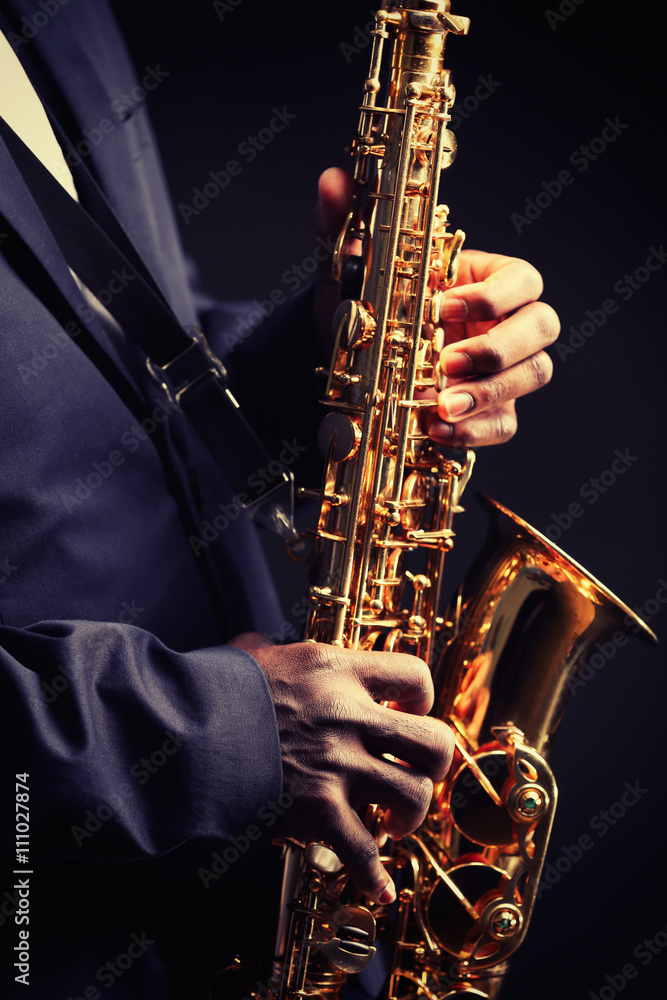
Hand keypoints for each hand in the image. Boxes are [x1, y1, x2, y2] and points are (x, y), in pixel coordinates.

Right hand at [228, 633, 454, 903]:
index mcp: (337, 672)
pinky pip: (364, 852)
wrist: (179, 732)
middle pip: (433, 741)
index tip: (410, 710)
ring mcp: (338, 765)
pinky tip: (379, 888)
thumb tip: (262, 646)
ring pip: (413, 794)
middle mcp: (349, 716)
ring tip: (393, 822)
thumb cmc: (211, 692)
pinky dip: (374, 876)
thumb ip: (274, 652)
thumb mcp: (252, 655)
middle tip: (413, 770)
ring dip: (409, 814)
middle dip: (432, 763)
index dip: (421, 696)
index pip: (413, 674)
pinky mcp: (318, 811)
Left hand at [312, 168, 559, 446]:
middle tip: (447, 362)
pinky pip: (504, 424)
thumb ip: (343, 227)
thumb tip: (332, 181)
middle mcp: (504, 324)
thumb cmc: (364, 312)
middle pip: (543, 327)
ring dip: (490, 392)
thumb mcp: (349, 272)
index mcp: (484, 281)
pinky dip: (475, 429)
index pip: (523, 279)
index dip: (495, 294)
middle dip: (499, 347)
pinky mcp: (491, 411)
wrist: (348, 367)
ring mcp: (503, 370)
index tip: (444, 306)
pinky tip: (436, 429)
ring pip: (534, 375)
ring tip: (440, 405)